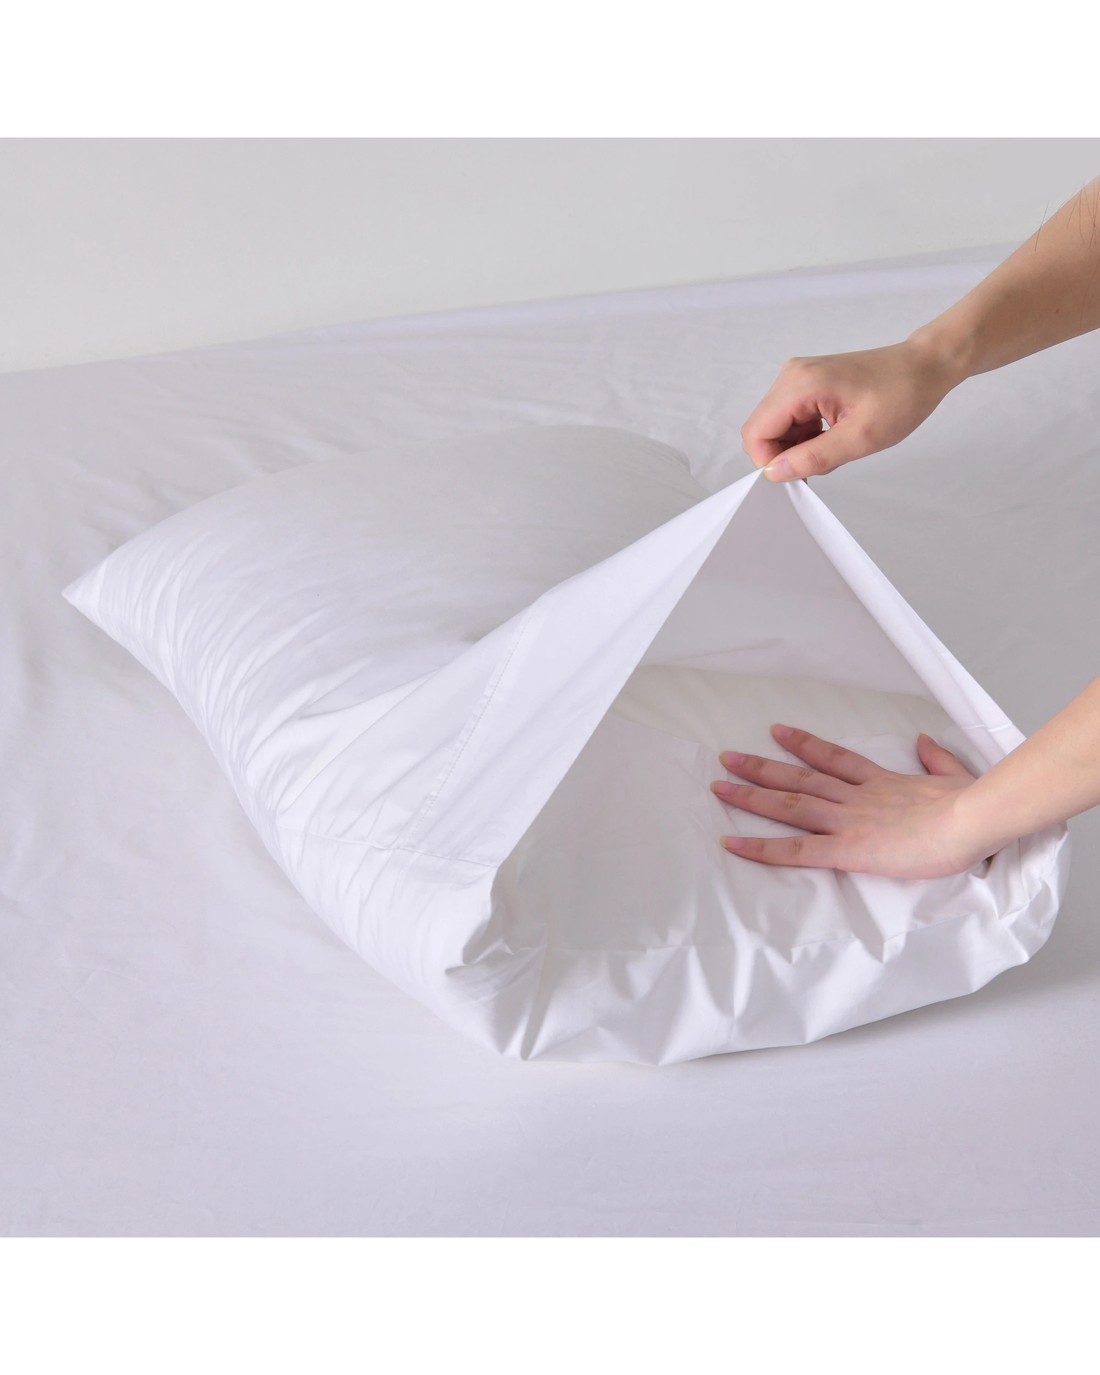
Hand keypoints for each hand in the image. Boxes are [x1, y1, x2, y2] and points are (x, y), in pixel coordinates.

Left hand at [711, 724, 997, 878]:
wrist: (972, 818)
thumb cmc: (971, 803)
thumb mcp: (954, 774)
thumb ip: (936, 759)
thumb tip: (924, 741)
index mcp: (882, 781)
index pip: (834, 758)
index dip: (804, 744)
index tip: (778, 731)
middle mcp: (857, 796)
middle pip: (799, 778)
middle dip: (760, 767)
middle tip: (727, 757)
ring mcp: (848, 820)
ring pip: (789, 805)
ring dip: (751, 796)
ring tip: (718, 787)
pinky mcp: (847, 848)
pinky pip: (796, 850)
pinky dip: (761, 848)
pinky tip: (733, 844)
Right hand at [740, 338, 961, 482]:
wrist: (924, 367)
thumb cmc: (901, 394)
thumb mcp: (860, 437)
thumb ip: (813, 458)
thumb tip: (776, 473)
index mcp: (800, 384)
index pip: (756, 433)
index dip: (769, 462)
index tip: (800, 474)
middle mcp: (793, 376)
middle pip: (763, 430)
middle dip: (787, 455)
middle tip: (824, 462)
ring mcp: (799, 377)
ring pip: (777, 427)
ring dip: (799, 447)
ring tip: (836, 446)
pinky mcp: (808, 383)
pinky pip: (791, 419)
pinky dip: (807, 436)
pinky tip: (833, 436)